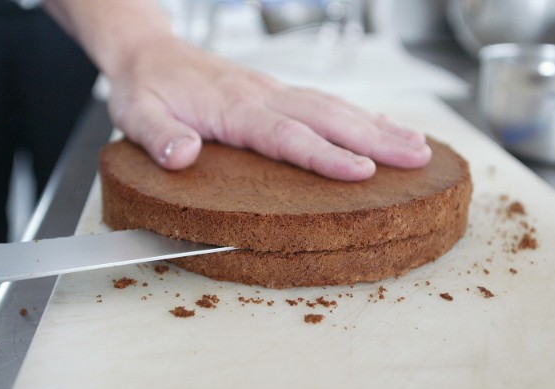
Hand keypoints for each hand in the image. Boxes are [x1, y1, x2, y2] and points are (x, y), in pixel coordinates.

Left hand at [108, 37, 430, 180]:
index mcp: (232, 108)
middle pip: (327, 116)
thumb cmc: (145, 87)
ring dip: (378, 126)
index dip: (326, 154)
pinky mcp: (275, 91)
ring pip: (334, 106)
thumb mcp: (136, 113)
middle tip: (419, 157)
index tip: (363, 171)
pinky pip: (324, 101)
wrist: (148, 53)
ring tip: (418, 146)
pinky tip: (379, 126)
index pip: (287, 134)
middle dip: (376, 138)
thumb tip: (182, 156)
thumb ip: (158, 136)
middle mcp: (261, 95)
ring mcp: (272, 90)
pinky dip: (358, 114)